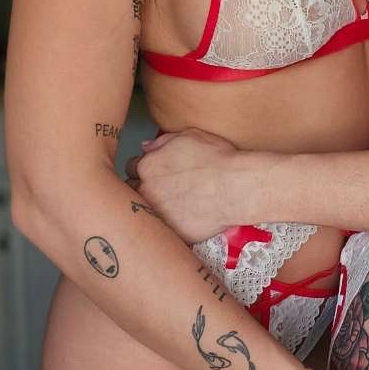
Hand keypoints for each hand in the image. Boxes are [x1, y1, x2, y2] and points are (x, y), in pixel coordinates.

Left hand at [125, 128, 240, 241]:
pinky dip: (172, 226)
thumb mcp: (190, 136)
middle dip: (143, 189)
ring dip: (154, 209)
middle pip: (132, 191)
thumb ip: (163, 141)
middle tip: (162, 189)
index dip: (145, 168)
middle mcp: (146, 191)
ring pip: (145, 213)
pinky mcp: (172, 233)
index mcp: (147, 166)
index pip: (132, 167)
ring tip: (173, 206)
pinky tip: (185, 220)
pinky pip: (165, 230)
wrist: (236, 187)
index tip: (155, 172)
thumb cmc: (217, 159)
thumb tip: (147, 147)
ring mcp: (158, 214)